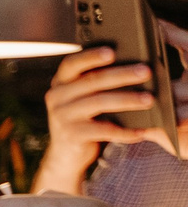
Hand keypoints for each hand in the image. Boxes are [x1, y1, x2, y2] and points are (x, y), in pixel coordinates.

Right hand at [34, 45, 154, 193]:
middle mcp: (57, 97)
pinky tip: (141, 131)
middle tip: (146, 72)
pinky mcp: (71, 135)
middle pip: (92, 81)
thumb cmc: (84, 119)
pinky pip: (103, 130)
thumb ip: (95, 82)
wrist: (67, 155)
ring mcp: (62, 117)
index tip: (112, 52)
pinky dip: (124, 131)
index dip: (91, 56)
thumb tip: (133, 66)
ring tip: (149, 100)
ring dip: (127, 100)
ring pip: (99, 103)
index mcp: (60, 83)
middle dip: (122, 75)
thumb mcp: (84, 98)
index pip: (72, 64)